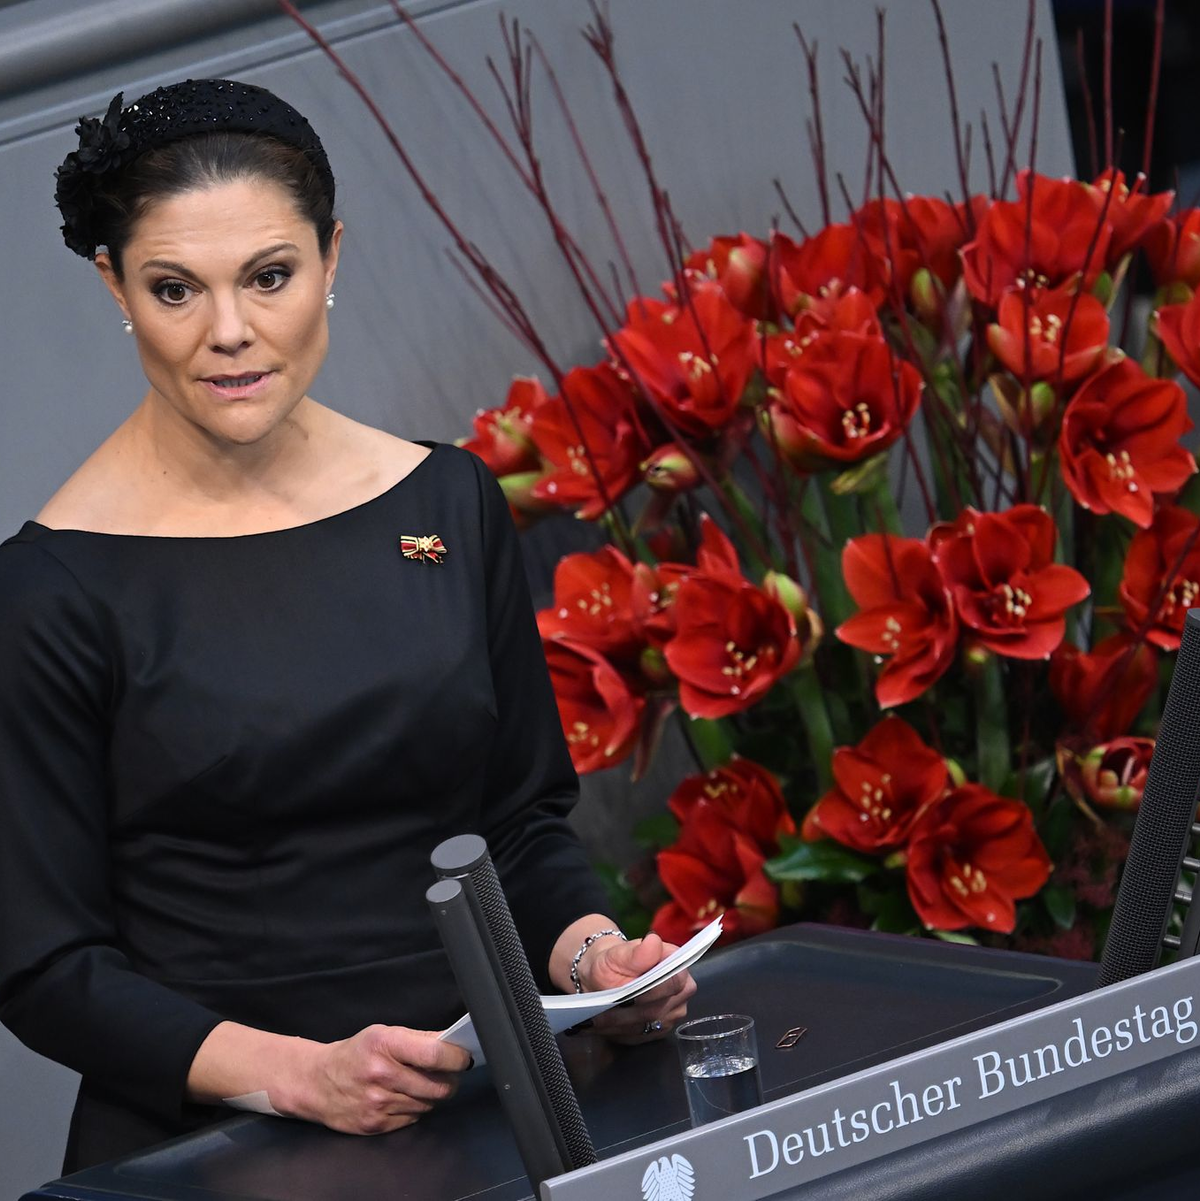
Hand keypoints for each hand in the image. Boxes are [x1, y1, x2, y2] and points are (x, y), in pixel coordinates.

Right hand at [289, 1024, 471, 1133]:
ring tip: (423, 1082)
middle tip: (449, 1072)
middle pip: (437, 1085)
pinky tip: (405, 1097)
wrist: (316, 1083)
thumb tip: (452, 1042)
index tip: (465, 1057)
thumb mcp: (382, 1034)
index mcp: (384, 1045)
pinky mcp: (376, 1125)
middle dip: (450, 1079)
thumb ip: (418, 1038)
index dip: (456, 1058)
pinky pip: (413, 1118)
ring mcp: (378, 1103)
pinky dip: (416, 1107)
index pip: (433, 1055)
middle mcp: (381, 1075)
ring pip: (428, 1103)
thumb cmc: (355, 1054)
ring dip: (433, 1094)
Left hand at [578, 932, 695, 1042]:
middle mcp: (682, 991)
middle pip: (660, 1008)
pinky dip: (623, 1031)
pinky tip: (608, 1022)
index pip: (675, 982)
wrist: (605, 977)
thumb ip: (636, 952)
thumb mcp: (617, 954)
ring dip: (623, 1022)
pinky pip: (643, 1035)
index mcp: (678, 965)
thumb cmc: (613, 962)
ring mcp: (673, 1012)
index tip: (625, 989)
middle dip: (631, 1009)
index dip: (650, 987)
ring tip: (602, 1014)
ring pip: (650, 1024)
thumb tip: (653, 942)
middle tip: (606, 1004)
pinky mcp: (662, 1029)